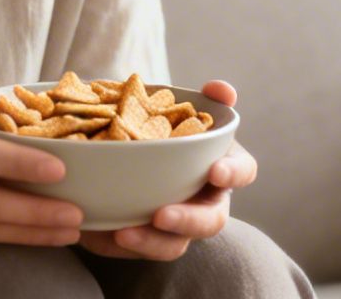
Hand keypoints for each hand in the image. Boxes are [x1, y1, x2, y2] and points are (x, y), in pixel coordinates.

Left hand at [77, 80, 257, 260]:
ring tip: (123, 233)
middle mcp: (204, 202)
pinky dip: (113, 244)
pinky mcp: (143, 240)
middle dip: (187, 220)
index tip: (214, 170)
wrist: (123, 147)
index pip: (242, 171)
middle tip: (161, 215)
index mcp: (220, 167)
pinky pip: (131, 250)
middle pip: (210, 222)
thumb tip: (221, 91)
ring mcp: (176, 228)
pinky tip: (97, 232)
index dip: (233, 173)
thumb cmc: (163, 128)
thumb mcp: (180, 110)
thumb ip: (205, 100)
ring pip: (172, 246)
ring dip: (150, 242)